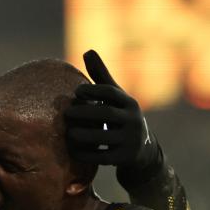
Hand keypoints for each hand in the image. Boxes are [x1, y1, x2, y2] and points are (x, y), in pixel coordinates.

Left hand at [65, 50, 161, 179]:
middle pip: (107, 114)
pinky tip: (73, 150)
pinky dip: (87, 154)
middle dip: (85, 113)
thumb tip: (87, 50)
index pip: (111, 92)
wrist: (142, 150)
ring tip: (69, 132)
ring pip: (105, 137)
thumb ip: (101, 76)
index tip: (77, 92)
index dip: (93, 90)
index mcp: (129, 103)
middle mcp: (133, 120)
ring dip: (84, 135)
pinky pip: (103, 157)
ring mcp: (130, 140)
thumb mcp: (115, 97)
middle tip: (67, 113)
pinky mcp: (124, 158)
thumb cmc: (121, 117)